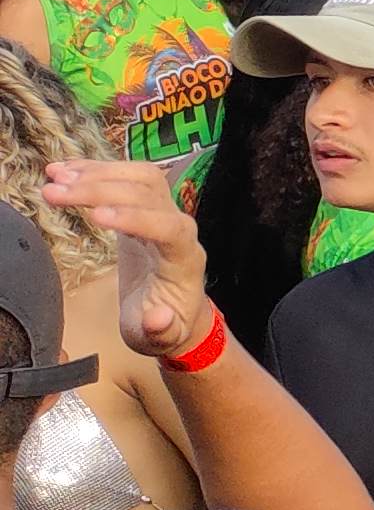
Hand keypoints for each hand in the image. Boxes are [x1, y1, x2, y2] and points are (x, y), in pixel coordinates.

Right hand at [44, 157, 213, 355]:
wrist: (175, 313)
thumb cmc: (167, 327)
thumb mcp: (163, 339)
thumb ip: (162, 330)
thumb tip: (158, 318)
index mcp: (184, 260)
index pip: (170, 229)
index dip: (136, 218)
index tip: (95, 217)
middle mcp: (180, 229)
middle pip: (149, 195)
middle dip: (100, 190)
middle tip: (53, 192)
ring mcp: (164, 214)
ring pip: (140, 178)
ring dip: (96, 173)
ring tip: (54, 176)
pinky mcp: (145, 209)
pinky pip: (127, 179)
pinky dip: (95, 171)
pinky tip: (64, 170)